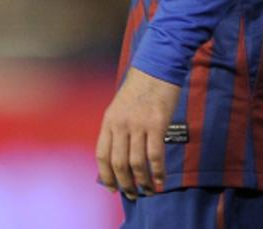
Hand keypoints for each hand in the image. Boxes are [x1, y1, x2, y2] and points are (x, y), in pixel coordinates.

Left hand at [95, 66, 180, 198]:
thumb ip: (117, 128)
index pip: (102, 155)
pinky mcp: (156, 124)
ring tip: (148, 191)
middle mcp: (120, 124)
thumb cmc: (140, 87)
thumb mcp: (119, 106)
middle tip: (133, 195)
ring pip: (136, 163)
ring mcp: (138, 124)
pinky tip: (161, 180)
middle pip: (118, 163)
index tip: (112, 189)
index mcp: (109, 120)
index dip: (106, 175)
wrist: (156, 67)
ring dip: (142, 182)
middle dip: (125, 184)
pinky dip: (158, 172)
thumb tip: (120, 156)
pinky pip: (155, 155)